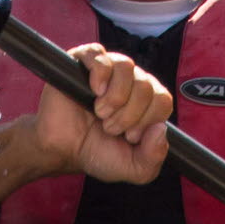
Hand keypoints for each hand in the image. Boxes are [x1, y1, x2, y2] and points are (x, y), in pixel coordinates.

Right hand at [32, 45, 171, 185]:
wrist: (61, 150)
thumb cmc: (96, 153)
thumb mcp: (134, 168)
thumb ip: (154, 157)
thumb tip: (160, 128)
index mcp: (146, 102)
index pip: (163, 99)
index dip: (147, 120)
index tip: (129, 136)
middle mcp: (130, 81)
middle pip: (145, 85)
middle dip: (128, 115)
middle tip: (109, 128)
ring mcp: (108, 69)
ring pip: (126, 67)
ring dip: (114, 98)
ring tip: (100, 113)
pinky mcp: (83, 62)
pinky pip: (99, 54)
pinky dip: (100, 75)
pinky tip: (94, 92)